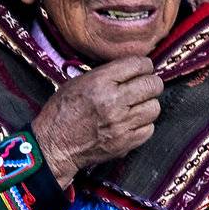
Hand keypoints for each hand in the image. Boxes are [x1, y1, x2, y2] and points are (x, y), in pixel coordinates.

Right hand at [31, 59, 164, 187]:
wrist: (54, 145)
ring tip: (137, 106)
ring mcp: (120, 124)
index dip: (144, 65)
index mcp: (100, 82)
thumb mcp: (78, 82)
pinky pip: (149, 129)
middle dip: (151, 83)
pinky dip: (144, 125)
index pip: (138, 64)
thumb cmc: (62, 112)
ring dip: (148, 105)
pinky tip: (133, 123)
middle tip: (144, 87)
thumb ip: (106, 74)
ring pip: (154, 107)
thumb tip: (132, 70)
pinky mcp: (124, 143)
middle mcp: (113, 102)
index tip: (142, 69)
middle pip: (152, 85)